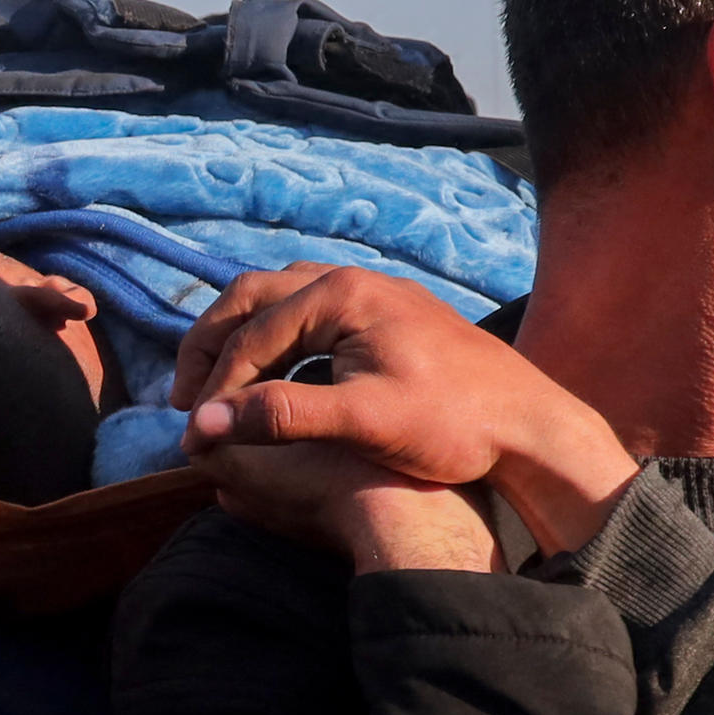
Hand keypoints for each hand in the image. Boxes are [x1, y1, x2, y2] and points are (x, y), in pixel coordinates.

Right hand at [173, 263, 636, 556]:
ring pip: (277, 300)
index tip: (192, 436)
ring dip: (239, 340)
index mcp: (342, 294)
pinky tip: (271, 378)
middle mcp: (351, 278)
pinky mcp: (384, 314)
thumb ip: (281, 416)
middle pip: (251, 297)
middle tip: (184, 399)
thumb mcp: (362, 421)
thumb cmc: (453, 424)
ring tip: (216, 388)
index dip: (214, 388)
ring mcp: (370, 292)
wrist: (530, 424)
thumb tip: (204, 424)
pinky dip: (273, 341)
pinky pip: (306, 313)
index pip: (251, 334)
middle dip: (211, 348)